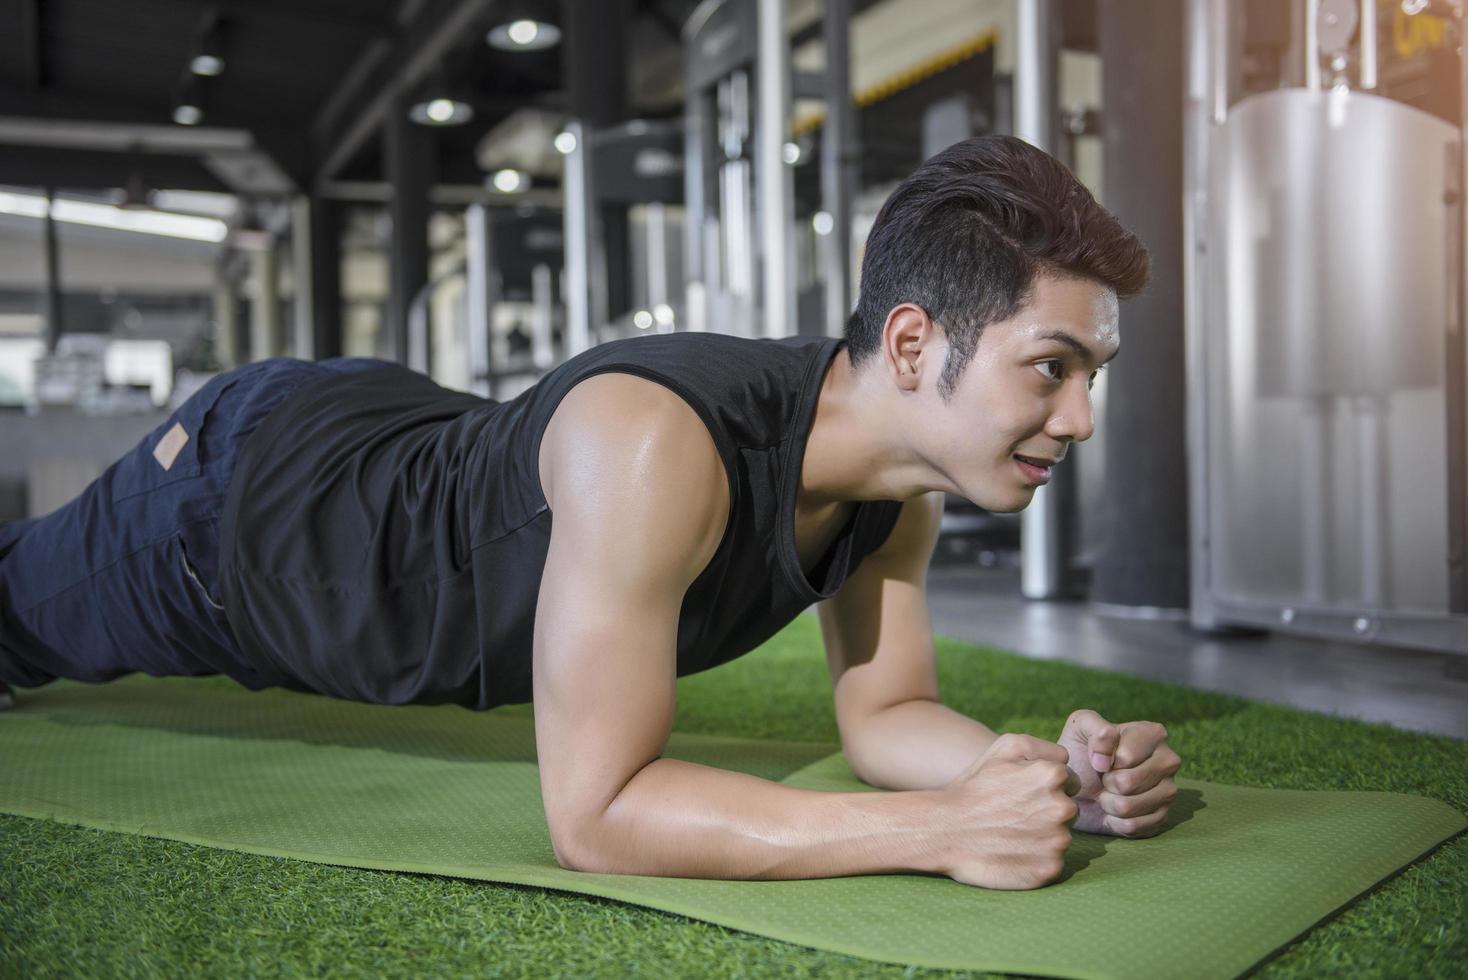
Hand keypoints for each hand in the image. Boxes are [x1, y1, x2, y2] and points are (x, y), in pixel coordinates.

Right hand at [938, 733, 1080, 889]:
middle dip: (1047, 810)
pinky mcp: (1049, 869)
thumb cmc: (974, 787)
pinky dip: (1037, 859)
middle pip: (1068, 809)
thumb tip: (1067, 761)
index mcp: (1053, 776)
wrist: (944, 831)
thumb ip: (1043, 747)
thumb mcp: (1004, 748)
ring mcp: (1057, 841)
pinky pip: (1053, 862)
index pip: (1069, 781)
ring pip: (1061, 836)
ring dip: (1043, 835)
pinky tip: (1013, 852)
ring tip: (1011, 833)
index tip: (1020, 792)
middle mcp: (1062, 808)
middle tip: (1014, 814)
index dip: (1044, 785)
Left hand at [1057, 709, 1179, 837]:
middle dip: (1106, 783)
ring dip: (1108, 803)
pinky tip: (1113, 810)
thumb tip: (1105, 760)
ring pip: (1129, 807)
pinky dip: (1114, 821)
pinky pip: (1133, 826)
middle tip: (1103, 778)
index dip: (1103, 760)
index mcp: (1154, 734)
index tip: (1101, 757)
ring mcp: (1168, 791)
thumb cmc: (1081, 751)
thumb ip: (1094, 728)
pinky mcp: (1162, 818)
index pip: (1125, 757)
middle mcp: (1168, 761)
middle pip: (1128, 783)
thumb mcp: (1080, 727)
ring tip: (1107, 793)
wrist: (1077, 784)